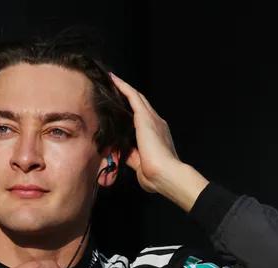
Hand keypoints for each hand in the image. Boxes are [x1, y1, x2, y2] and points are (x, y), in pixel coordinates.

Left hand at [110, 72, 180, 192]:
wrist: (166, 175)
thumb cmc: (156, 176)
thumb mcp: (140, 164)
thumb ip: (131, 156)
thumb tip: (121, 152)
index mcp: (156, 135)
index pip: (143, 118)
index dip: (132, 110)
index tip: (121, 105)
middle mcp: (157, 124)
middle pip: (141, 104)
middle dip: (128, 95)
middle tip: (114, 86)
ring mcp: (153, 119)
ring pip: (137, 98)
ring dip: (124, 88)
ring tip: (112, 80)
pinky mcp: (146, 117)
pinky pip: (133, 97)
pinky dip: (123, 87)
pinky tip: (113, 80)